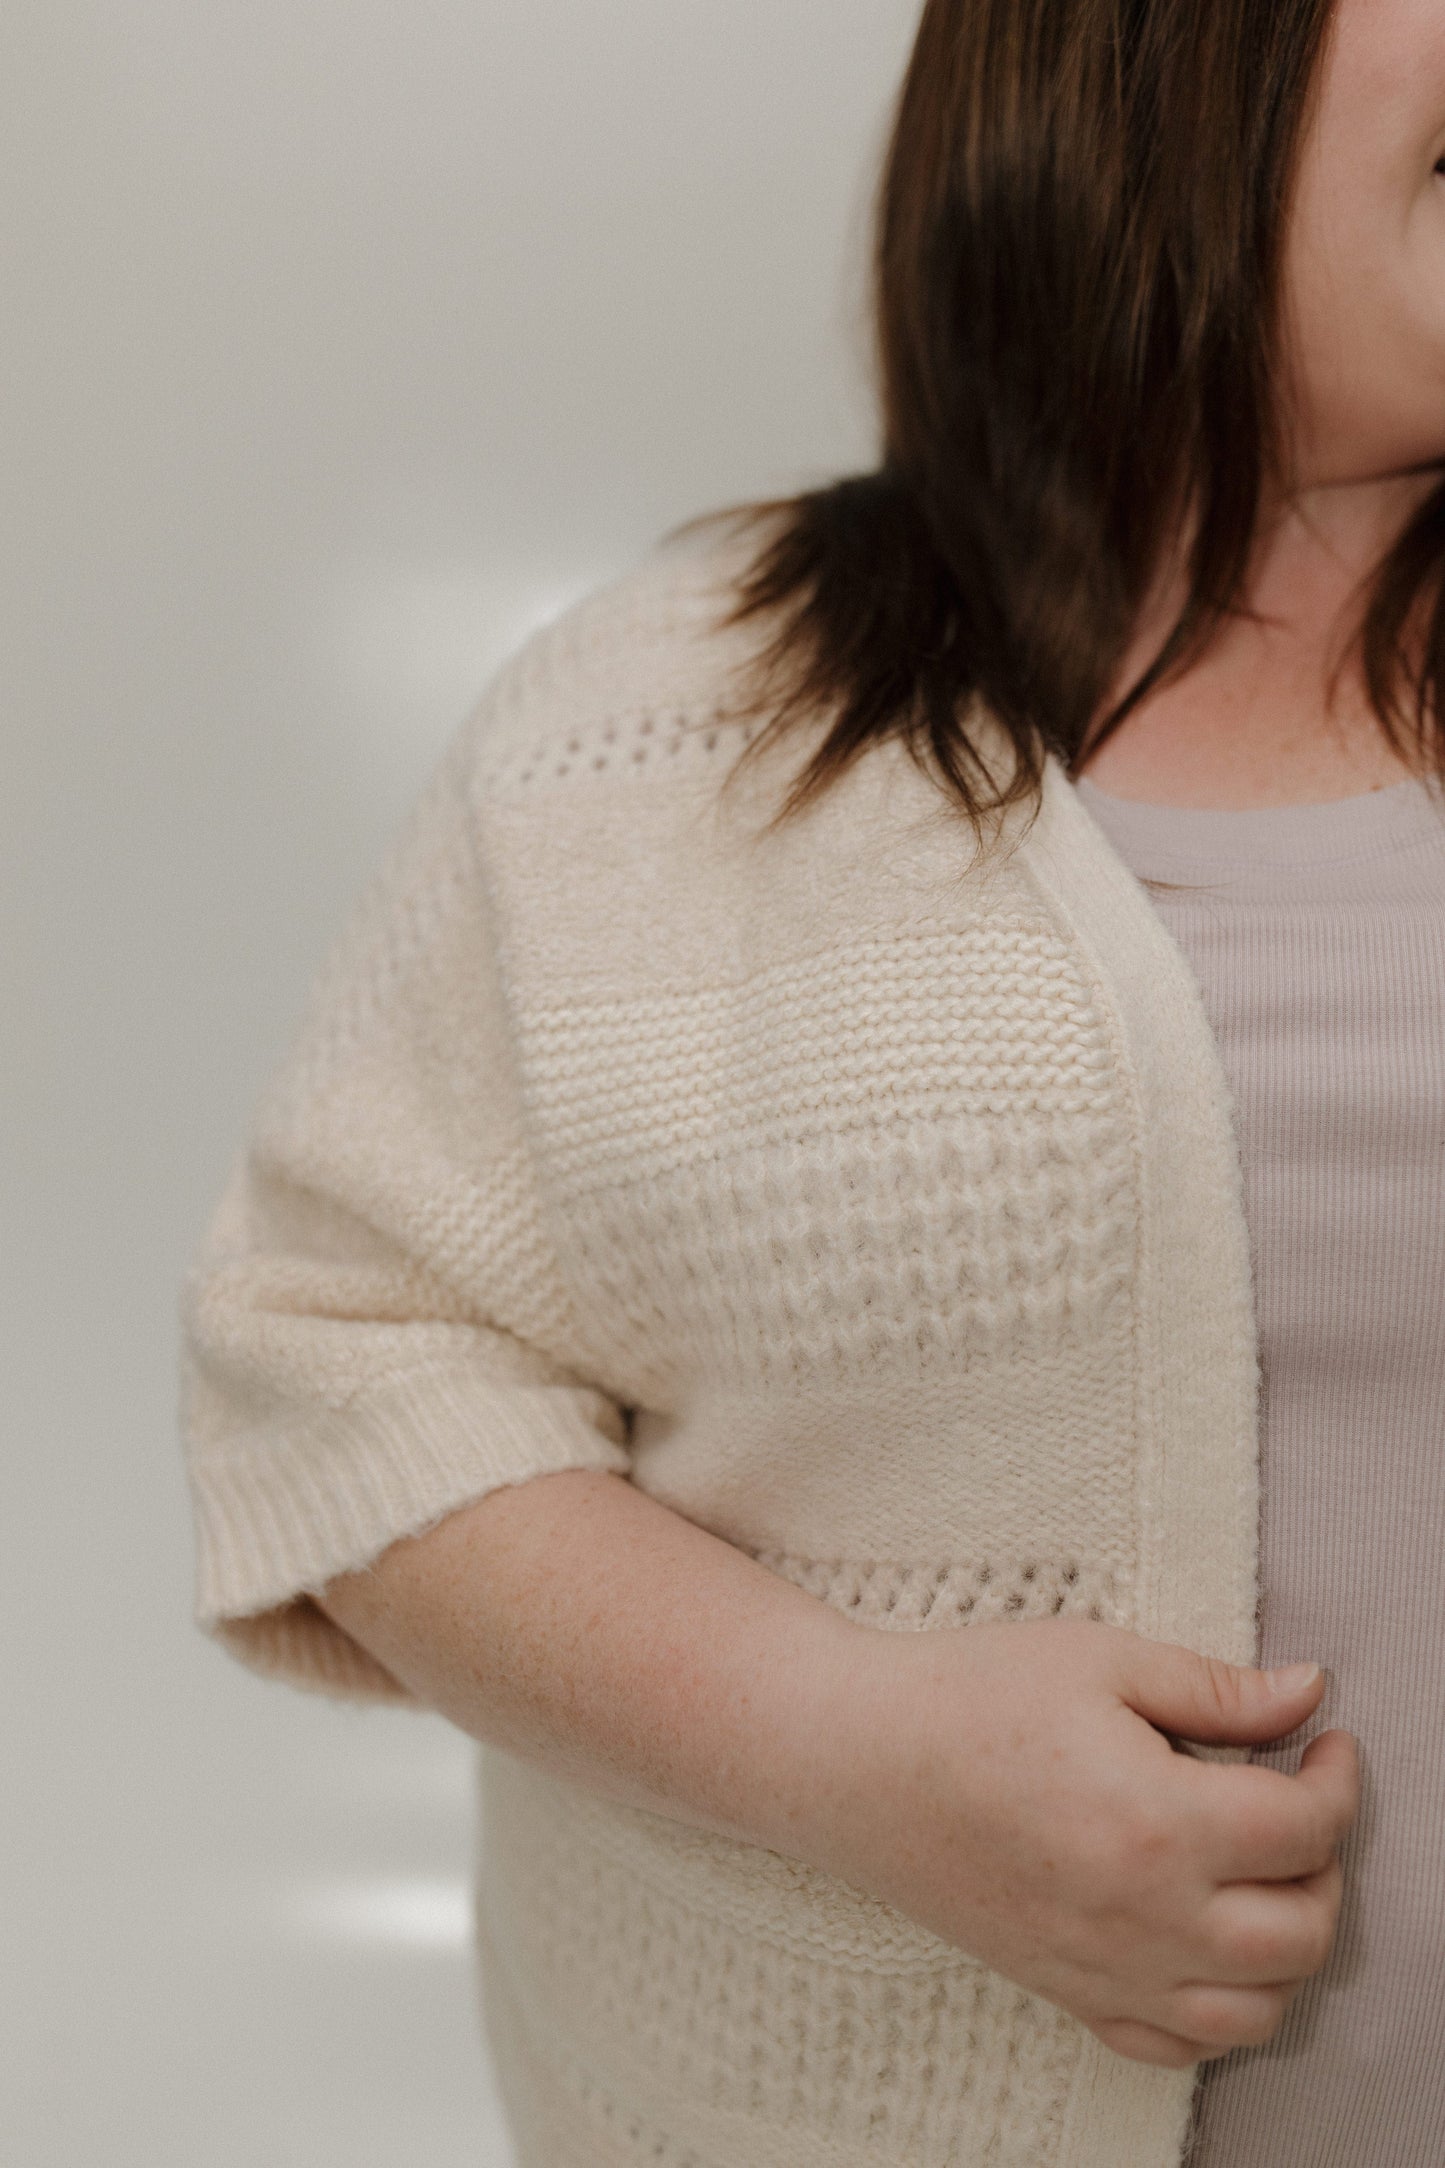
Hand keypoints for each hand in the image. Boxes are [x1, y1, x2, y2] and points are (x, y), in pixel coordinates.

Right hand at [805, 1615, 1359, 2067]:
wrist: (856, 1758)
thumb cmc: (968, 1694)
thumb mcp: (1098, 1658)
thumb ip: (1214, 1688)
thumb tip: (1307, 1693)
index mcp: (1159, 1820)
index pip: (1305, 1827)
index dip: (1335, 1777)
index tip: (1324, 1740)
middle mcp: (1143, 1916)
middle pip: (1300, 1931)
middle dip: (1324, 1865)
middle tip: (1295, 1803)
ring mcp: (1104, 1968)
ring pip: (1254, 2010)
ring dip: (1286, 1948)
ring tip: (1262, 1876)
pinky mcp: (1065, 1991)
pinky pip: (1175, 2046)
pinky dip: (1219, 2012)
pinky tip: (1205, 1944)